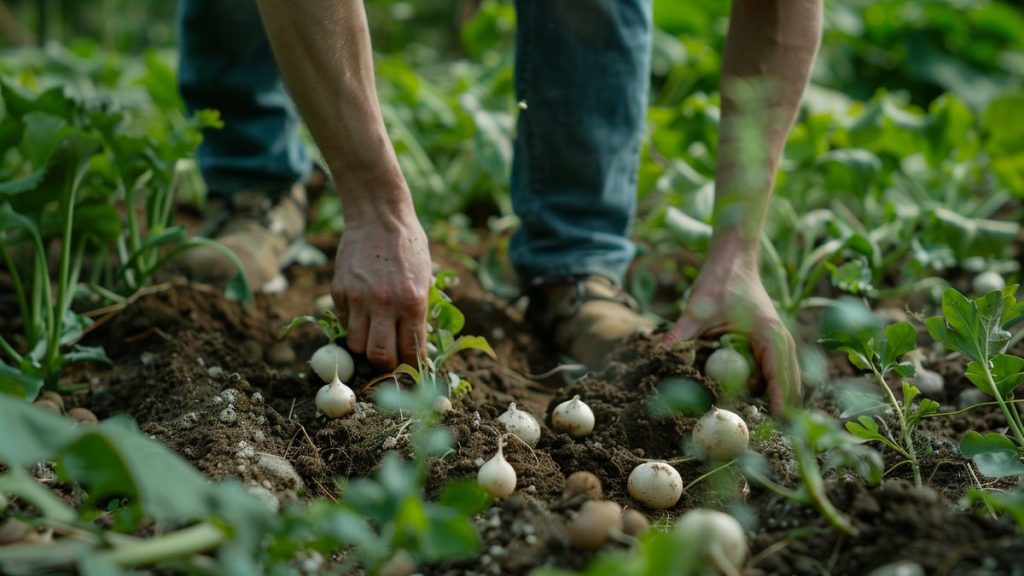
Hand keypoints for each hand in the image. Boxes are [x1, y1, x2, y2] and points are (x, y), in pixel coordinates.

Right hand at [332, 211, 431, 369]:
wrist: (379, 215)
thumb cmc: (408, 245)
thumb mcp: (424, 277)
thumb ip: (418, 310)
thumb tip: (414, 343)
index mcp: (414, 303)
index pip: (411, 351)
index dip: (410, 364)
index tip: (408, 365)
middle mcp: (386, 304)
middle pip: (380, 356)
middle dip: (385, 364)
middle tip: (388, 359)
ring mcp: (360, 299)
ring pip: (356, 345)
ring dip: (365, 346)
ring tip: (372, 336)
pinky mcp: (340, 291)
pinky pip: (345, 321)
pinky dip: (353, 323)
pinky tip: (362, 311)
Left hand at [662, 257, 800, 414]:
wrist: (732, 259)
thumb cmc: (718, 280)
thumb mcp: (697, 308)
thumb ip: (682, 332)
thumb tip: (659, 353)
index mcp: (769, 334)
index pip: (779, 375)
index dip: (780, 401)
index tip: (778, 425)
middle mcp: (779, 339)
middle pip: (790, 382)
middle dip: (783, 407)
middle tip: (770, 434)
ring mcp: (777, 340)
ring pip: (785, 377)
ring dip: (777, 399)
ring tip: (767, 425)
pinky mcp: (769, 341)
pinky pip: (775, 369)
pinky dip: (770, 386)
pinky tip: (757, 402)